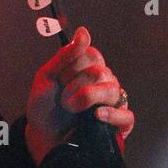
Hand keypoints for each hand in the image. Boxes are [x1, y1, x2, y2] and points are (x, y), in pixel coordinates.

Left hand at [23, 26, 134, 166]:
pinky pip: (126, 116)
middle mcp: (105, 83)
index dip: (72, 66)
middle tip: (62, 99)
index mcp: (91, 69)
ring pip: (112, 90)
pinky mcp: (119, 126)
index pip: (92, 55)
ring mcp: (114, 104)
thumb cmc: (45, 106)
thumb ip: (66, 55)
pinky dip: (111, 114)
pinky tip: (96, 115)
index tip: (59, 79)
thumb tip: (84, 31)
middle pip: (101, 72)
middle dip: (75, 85)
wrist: (41, 136)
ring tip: (70, 109)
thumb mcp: (48, 76)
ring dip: (86, 98)